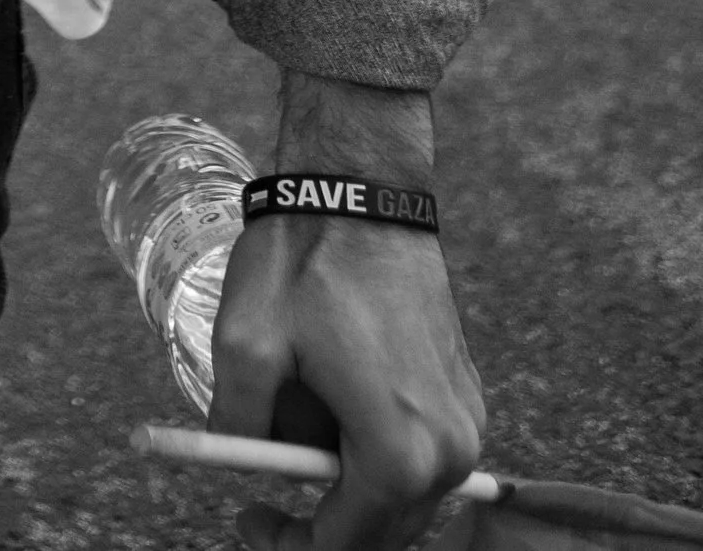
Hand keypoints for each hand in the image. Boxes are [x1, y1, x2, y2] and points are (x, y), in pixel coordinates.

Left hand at [210, 79, 482, 550]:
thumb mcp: (246, 346)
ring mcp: (466, 425)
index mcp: (398, 454)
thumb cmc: (305, 260)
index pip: (344, 547)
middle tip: (262, 496)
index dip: (289, 545)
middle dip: (319, 523)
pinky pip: (419, 454)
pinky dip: (373, 449)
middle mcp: (448, 453)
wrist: (363, 188)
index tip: (247, 516)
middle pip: (381, 533)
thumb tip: (238, 467)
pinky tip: (331, 401)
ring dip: (346, 484)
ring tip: (292, 432)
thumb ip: (236, 430)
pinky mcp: (466, 397)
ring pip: (401, 497)